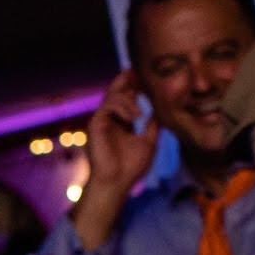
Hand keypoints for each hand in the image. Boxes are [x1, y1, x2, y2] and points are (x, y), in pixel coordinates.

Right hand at [81, 70, 160, 220]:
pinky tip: (133, 118)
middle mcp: (110, 119)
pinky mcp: (95, 124)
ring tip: (139, 116)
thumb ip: (152, 125)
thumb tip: (159, 110)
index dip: (134, 86)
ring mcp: (102, 121)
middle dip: (126, 81)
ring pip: (113, 96)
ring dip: (129, 100)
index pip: (126, 98)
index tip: (144, 79)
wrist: (117, 182)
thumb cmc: (131, 167)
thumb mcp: (149, 142)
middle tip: (136, 72)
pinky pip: (108, 105)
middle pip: (116, 91)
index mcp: (121, 122)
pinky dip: (122, 107)